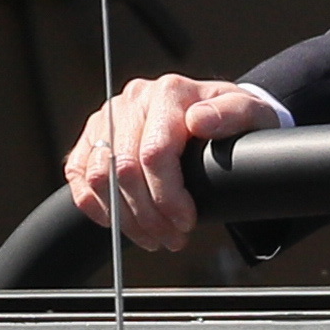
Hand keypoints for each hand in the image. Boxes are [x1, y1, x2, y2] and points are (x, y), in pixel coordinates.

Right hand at [64, 74, 282, 251]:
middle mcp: (133, 100)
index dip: (167, 196)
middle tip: (172, 238)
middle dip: (149, 216)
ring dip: (125, 219)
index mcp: (169, 92)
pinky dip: (98, 208)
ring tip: (154, 236)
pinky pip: (80, 178)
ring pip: (99, 179)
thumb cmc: (231, 119)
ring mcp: (107, 119)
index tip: (186, 221)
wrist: (214, 116)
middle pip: (124, 171)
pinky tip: (124, 223)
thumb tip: (201, 120)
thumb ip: (234, 113)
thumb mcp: (250, 112)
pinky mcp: (90, 140)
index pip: (154, 153)